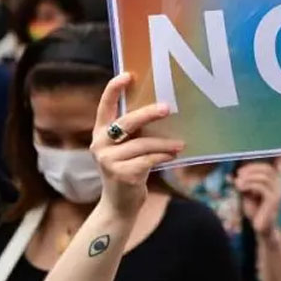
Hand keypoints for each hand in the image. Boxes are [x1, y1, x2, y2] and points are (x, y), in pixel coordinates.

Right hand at [90, 73, 184, 217]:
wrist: (119, 206)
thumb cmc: (129, 170)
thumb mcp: (128, 149)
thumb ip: (136, 133)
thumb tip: (164, 109)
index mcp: (101, 133)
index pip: (105, 106)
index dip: (114, 89)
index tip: (129, 75)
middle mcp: (100, 144)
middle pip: (126, 122)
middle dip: (148, 113)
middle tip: (167, 108)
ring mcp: (108, 160)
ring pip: (142, 144)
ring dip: (165, 143)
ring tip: (181, 144)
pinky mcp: (120, 174)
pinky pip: (147, 160)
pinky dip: (163, 156)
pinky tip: (174, 156)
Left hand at [235, 161, 280, 237]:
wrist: (262, 228)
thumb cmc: (255, 212)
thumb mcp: (247, 195)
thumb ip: (242, 185)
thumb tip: (230, 176)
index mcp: (275, 183)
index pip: (266, 168)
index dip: (253, 167)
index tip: (239, 172)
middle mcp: (280, 186)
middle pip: (267, 169)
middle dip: (251, 170)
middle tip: (238, 176)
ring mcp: (278, 192)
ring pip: (263, 177)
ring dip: (248, 178)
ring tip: (237, 184)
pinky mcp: (274, 200)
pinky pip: (261, 187)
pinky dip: (249, 185)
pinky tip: (241, 189)